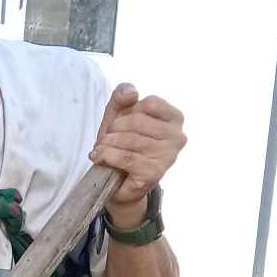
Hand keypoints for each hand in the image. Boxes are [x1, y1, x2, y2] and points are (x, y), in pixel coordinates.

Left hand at [90, 84, 184, 218]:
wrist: (119, 183)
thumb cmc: (122, 145)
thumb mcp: (119, 115)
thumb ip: (122, 96)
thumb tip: (131, 93)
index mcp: (175, 119)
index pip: (150, 103)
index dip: (128, 111)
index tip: (120, 122)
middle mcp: (177, 137)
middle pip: (138, 121)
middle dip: (114, 128)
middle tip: (106, 138)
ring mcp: (168, 156)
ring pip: (130, 140)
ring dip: (107, 143)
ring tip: (100, 148)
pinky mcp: (154, 173)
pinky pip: (125, 158)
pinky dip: (106, 156)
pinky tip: (98, 157)